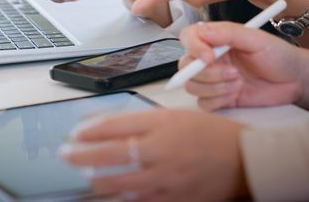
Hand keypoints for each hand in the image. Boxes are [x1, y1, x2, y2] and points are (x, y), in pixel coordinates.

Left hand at [60, 109, 248, 201]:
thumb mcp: (178, 117)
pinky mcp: (171, 197)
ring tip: (86, 177)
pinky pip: (137, 200)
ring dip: (96, 180)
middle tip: (66, 155)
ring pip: (117, 183)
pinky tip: (114, 193)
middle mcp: (159, 150)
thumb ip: (146, 122)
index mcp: (162, 124)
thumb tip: (114, 128)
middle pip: (108, 154)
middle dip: (80, 155)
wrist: (242, 158)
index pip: (114, 125)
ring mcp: (164, 177)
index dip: (89, 131)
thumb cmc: (213, 134)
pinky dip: (122, 197)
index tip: (75, 134)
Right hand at [179, 21, 304, 110]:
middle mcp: (211, 59)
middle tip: (234, 73)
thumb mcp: (256, 39)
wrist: (295, 80)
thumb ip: (228, 33)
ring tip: (239, 82)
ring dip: (216, 87)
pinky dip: (218, 100)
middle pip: (186, 67)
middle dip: (208, 73)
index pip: (189, 38)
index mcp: (217, 39)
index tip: (210, 57)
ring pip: (193, 86)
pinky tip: (236, 94)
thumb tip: (202, 32)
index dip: (194, 48)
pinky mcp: (219, 99)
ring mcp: (214, 80)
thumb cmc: (279, 56)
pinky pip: (203, 104)